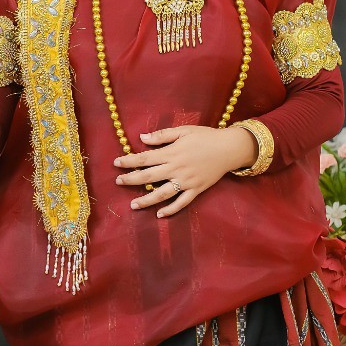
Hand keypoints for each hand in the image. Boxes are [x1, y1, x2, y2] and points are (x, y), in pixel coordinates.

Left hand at [114, 124, 257, 217]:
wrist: (229, 148)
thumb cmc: (205, 137)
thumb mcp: (184, 131)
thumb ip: (162, 135)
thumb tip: (142, 138)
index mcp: (172, 153)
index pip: (144, 159)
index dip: (128, 161)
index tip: (116, 163)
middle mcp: (176, 169)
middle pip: (148, 177)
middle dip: (131, 180)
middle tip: (118, 182)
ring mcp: (186, 182)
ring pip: (162, 194)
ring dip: (146, 200)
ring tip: (133, 205)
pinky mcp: (196, 190)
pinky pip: (181, 203)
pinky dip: (170, 210)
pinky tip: (159, 214)